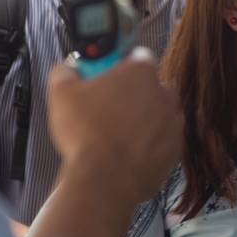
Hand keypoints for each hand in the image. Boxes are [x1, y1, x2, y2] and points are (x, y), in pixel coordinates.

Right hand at [46, 48, 181, 203]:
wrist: (105, 180)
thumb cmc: (86, 132)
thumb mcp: (61, 93)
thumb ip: (65, 72)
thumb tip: (66, 69)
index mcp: (141, 72)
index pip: (138, 56)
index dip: (122, 65)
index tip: (109, 75)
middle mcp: (164, 93)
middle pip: (152, 86)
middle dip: (136, 93)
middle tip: (112, 107)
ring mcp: (173, 123)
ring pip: (161, 113)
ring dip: (146, 118)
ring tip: (120, 132)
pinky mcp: (175, 150)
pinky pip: (164, 140)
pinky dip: (152, 144)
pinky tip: (131, 151)